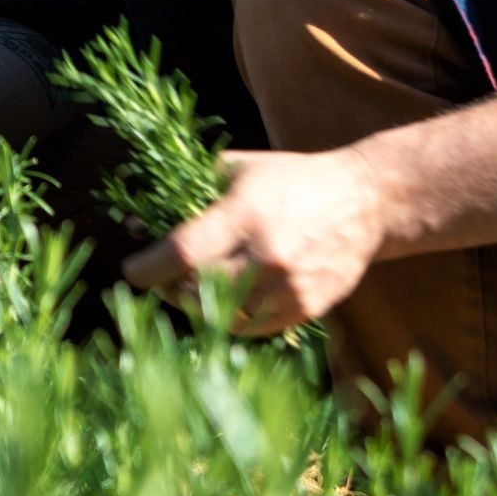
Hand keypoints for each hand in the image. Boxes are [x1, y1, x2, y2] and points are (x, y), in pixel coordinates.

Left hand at [117, 146, 393, 335]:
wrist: (365, 201)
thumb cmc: (291, 179)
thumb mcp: (239, 168)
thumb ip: (189, 189)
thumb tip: (135, 217)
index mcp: (245, 213)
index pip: (182, 253)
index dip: (148, 268)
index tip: (130, 271)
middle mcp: (267, 254)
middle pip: (198, 291)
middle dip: (169, 289)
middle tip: (159, 282)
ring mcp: (290, 286)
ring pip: (224, 316)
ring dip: (197, 308)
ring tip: (187, 292)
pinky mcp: (308, 307)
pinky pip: (255, 327)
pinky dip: (230, 319)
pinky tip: (222, 303)